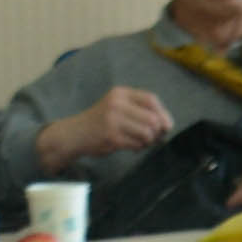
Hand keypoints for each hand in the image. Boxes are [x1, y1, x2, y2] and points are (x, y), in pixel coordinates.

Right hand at [46, 88, 177, 170]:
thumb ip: (140, 110)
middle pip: (152, 118)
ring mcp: (113, 121)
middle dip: (158, 131)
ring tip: (140, 142)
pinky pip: (137, 144)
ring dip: (148, 141)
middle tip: (154, 138)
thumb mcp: (118, 106)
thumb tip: (167, 124)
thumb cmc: (101, 121)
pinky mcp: (111, 137)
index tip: (166, 125)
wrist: (74, 134)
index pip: (151, 99)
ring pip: (147, 133)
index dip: (163, 113)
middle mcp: (117, 104)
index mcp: (120, 93)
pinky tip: (132, 146)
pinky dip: (139, 148)